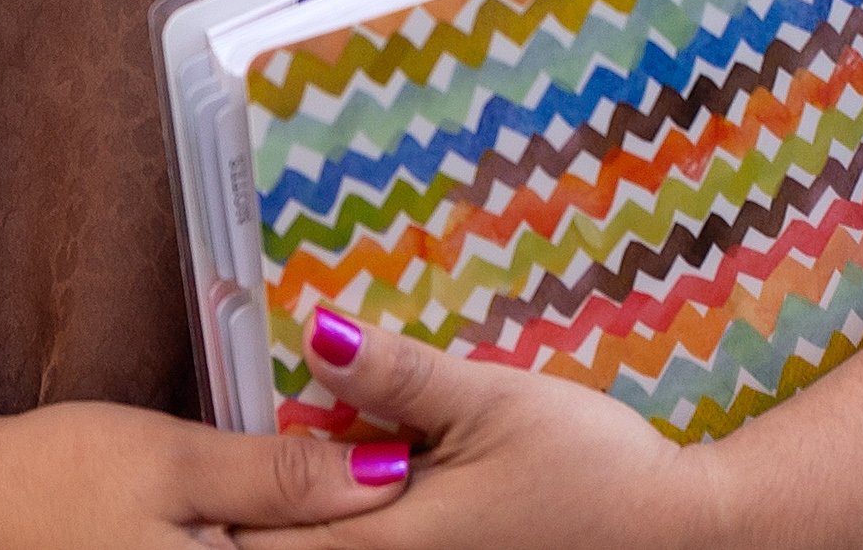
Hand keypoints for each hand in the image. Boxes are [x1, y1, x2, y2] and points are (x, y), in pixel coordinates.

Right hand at [0, 395, 417, 549]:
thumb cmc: (54, 478)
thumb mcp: (173, 459)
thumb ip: (279, 476)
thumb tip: (387, 476)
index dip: (369, 534)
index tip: (401, 492)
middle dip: (330, 537)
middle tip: (361, 490)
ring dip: (288, 542)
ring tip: (276, 513)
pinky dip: (240, 545)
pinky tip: (230, 527)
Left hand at [228, 312, 720, 549]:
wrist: (677, 536)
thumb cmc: (590, 470)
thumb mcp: (491, 401)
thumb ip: (397, 376)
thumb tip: (313, 332)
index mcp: (383, 540)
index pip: (262, 539)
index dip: (216, 507)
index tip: (185, 475)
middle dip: (245, 519)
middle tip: (212, 474)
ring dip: (293, 528)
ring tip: (263, 481)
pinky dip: (340, 533)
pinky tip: (347, 499)